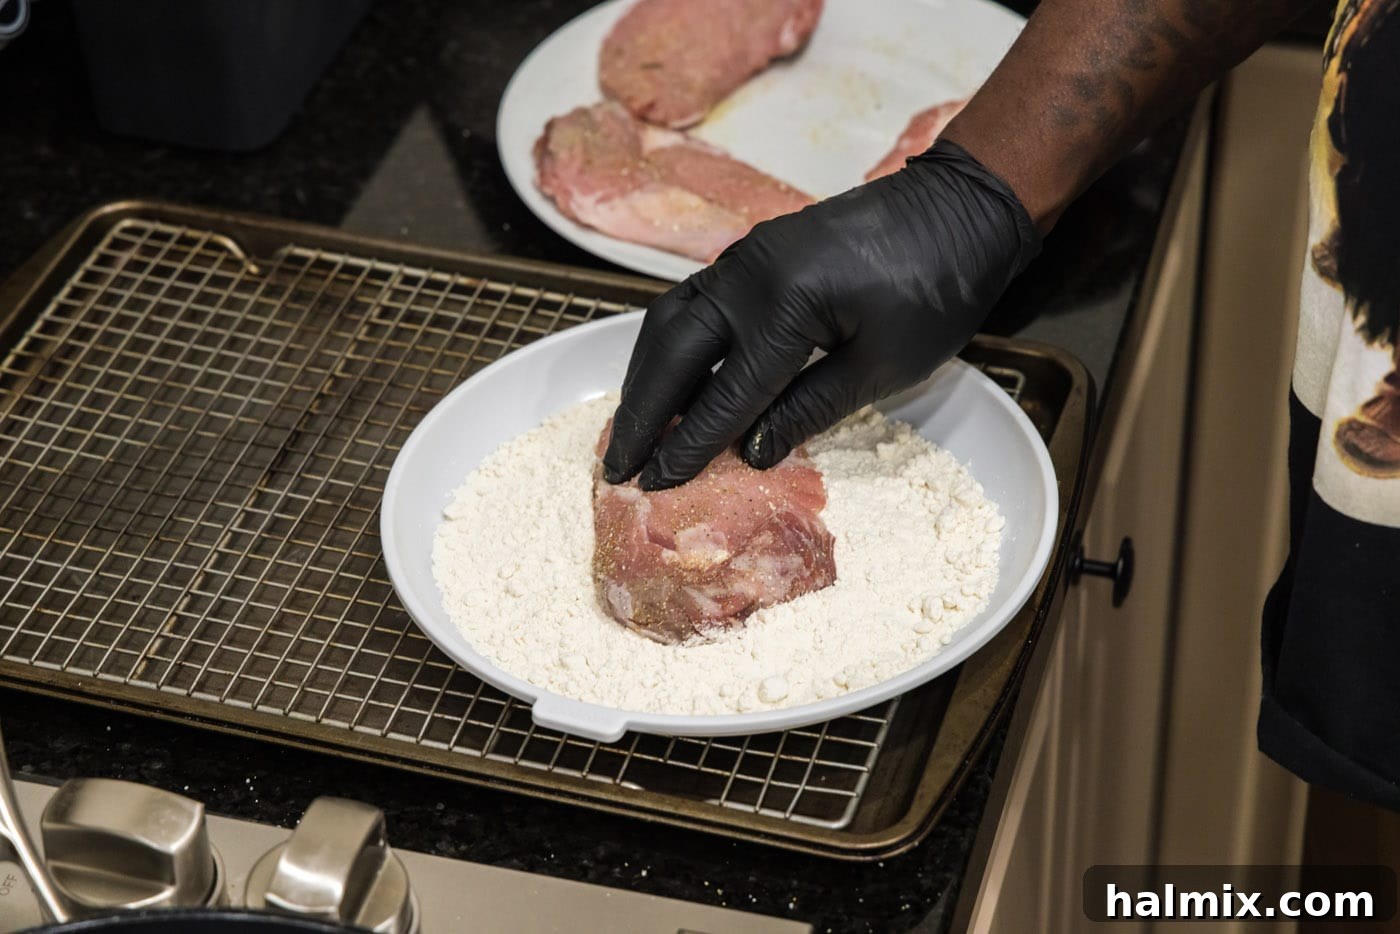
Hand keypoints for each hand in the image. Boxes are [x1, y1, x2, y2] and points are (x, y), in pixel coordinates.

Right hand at [602, 139, 1040, 490]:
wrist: (959, 207)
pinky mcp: (751, 253)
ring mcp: (744, 257)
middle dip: (642, 414)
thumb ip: (811, 407)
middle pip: (673, 352)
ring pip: (670, 321)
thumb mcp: (884, 365)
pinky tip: (664, 377)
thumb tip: (752, 454)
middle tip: (616, 465)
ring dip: (645, 377)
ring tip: (629, 428)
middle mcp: (747, 275)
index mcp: (786, 305)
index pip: (725, 392)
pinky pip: (691, 302)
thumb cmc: (937, 289)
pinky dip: (668, 345)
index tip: (656, 485)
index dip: (689, 445)